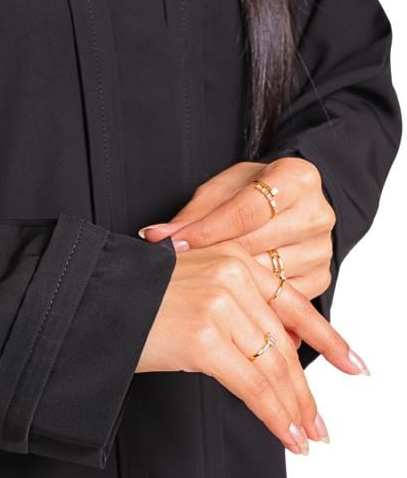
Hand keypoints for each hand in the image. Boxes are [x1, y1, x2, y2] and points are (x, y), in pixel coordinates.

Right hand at [135, 239, 368, 453]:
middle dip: (304, 390)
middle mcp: (231, 275)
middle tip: (318, 423)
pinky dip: (273, 416)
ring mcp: (218, 304)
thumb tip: (273, 347)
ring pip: (272, 368)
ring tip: (304, 437)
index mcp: (233, 258)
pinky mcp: (203, 337)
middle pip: (283, 343)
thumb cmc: (130, 298)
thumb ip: (233, 306)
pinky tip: (286, 435)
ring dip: (292, 409)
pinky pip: (251, 386)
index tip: (351, 364)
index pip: (292, 302)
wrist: (85, 300)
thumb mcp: (190, 287)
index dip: (326, 339)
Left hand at [138, 157, 335, 342]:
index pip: (247, 211)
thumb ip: (194, 213)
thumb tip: (156, 236)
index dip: (206, 231)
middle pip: (257, 244)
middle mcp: (318, 214)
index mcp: (297, 178)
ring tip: (200, 281)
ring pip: (267, 275)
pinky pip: (278, 298)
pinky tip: (227, 297)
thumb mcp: (222, 190)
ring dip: (230, 281)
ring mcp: (322, 250)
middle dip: (214, 257)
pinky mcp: (320, 278)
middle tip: (181, 267)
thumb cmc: (251, 193)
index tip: (175, 245)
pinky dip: (250, 299)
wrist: (287, 205)